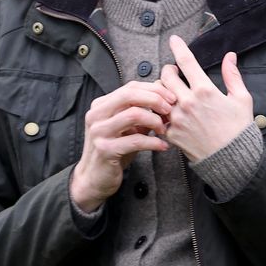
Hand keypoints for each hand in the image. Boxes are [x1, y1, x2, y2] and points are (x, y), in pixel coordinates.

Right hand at [69, 80, 176, 212]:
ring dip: (155, 120)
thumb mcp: (128, 127)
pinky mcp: (105, 150)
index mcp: (101, 105)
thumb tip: (164, 94)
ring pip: (133, 114)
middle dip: (155, 99)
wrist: (94, 178)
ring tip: (164, 129)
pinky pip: (135, 140)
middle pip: (130, 94)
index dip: (154, 89)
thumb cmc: (114, 150)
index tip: (171, 97)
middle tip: (170, 109)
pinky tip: (163, 146)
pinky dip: (153, 142)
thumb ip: (142, 111)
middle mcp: (96, 115)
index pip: (130, 87)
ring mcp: (99, 132)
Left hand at [159, 35, 253, 162]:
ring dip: (162, 90)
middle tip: (173, 71)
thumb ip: (232, 75)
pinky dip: (160, 112)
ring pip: (158, 95)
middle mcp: (187, 102)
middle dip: (168, 70)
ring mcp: (177, 118)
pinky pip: (158, 117)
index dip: (178, 47)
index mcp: (205, 90)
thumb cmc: (239, 129)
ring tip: (170, 92)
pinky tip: (167, 112)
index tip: (173, 39)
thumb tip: (230, 56)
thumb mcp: (242, 99)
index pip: (186, 61)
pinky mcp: (171, 134)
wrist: (232, 160)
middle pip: (166, 76)